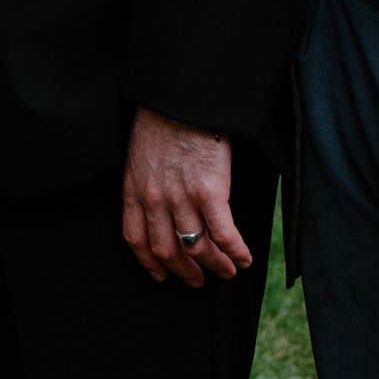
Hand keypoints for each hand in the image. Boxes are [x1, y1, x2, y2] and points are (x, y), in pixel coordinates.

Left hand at [122, 109, 249, 287]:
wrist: (180, 97)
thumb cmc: (163, 116)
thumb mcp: (141, 152)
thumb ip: (147, 179)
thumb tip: (160, 198)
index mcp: (134, 190)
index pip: (136, 239)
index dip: (149, 263)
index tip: (160, 275)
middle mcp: (154, 200)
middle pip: (166, 251)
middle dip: (183, 272)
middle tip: (196, 282)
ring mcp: (181, 198)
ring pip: (196, 248)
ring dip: (214, 266)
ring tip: (227, 273)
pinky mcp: (210, 191)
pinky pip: (223, 234)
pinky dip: (235, 251)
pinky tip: (244, 259)